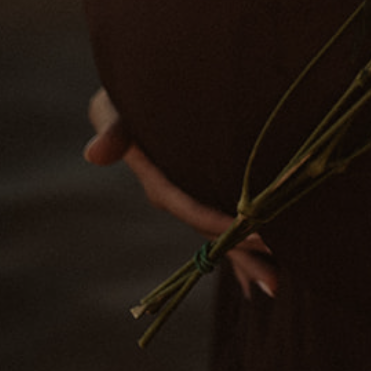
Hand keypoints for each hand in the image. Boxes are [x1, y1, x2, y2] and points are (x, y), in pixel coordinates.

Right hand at [84, 87, 276, 298]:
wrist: (134, 85)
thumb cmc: (129, 90)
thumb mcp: (115, 105)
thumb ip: (113, 127)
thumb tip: (95, 153)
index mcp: (157, 179)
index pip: (189, 207)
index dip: (221, 223)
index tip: (257, 236)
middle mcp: (172, 194)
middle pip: (208, 230)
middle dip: (240, 252)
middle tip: (276, 278)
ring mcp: (187, 194)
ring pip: (218, 233)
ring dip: (244, 259)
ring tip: (275, 285)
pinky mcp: (199, 188)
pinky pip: (221, 222)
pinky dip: (239, 249)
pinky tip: (259, 276)